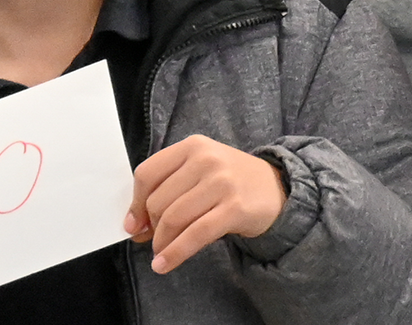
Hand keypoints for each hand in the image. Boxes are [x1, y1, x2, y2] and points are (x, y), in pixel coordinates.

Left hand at [124, 134, 286, 272]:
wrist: (278, 189)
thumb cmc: (231, 182)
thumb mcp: (199, 170)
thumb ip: (169, 189)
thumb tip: (135, 224)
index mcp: (192, 146)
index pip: (147, 174)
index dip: (136, 203)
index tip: (134, 223)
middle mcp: (206, 160)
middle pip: (159, 201)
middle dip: (152, 227)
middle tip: (155, 240)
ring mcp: (222, 183)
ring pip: (174, 219)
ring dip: (161, 243)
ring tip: (161, 253)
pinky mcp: (234, 208)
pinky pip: (195, 235)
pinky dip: (175, 253)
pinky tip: (165, 264)